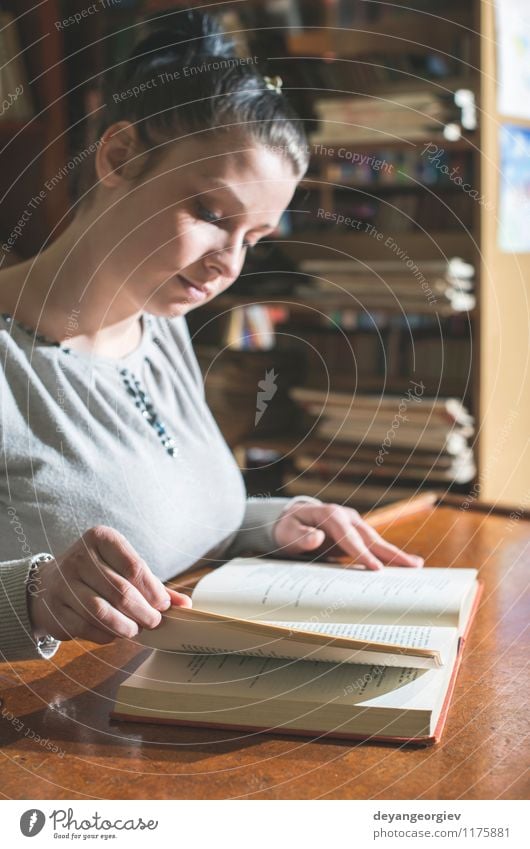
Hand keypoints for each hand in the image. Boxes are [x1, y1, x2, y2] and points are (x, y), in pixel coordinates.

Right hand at [27, 526, 191, 643]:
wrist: (50, 582)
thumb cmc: (97, 572)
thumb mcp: (122, 566)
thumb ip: (153, 584)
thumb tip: (185, 604)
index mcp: (100, 538)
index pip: (134, 566)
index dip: (153, 590)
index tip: (163, 605)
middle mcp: (79, 557)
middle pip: (121, 591)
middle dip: (144, 612)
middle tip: (154, 622)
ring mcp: (63, 583)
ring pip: (102, 612)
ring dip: (126, 627)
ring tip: (137, 630)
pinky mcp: (54, 609)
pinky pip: (87, 628)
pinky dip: (106, 635)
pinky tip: (114, 633)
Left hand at [273, 501, 423, 570]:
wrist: (291, 520)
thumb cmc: (288, 528)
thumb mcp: (287, 532)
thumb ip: (300, 536)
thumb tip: (317, 538)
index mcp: (330, 514)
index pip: (349, 536)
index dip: (362, 552)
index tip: (375, 568)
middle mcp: (346, 516)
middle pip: (370, 537)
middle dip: (390, 553)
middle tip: (412, 566)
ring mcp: (354, 524)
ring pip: (376, 541)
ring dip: (395, 554)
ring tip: (417, 565)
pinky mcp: (357, 533)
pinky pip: (373, 546)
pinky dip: (388, 555)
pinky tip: (403, 564)